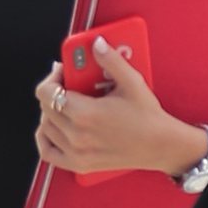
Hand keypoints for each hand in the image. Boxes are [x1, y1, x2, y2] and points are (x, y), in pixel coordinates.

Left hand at [35, 37, 198, 175]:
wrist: (161, 146)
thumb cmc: (148, 116)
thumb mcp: (132, 82)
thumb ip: (111, 60)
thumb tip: (96, 43)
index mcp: (85, 114)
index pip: (46, 92)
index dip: (52, 78)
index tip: (62, 71)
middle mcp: (77, 135)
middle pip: (46, 107)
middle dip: (54, 90)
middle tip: (68, 83)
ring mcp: (76, 152)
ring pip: (45, 127)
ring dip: (51, 111)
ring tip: (66, 102)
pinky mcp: (79, 164)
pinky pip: (48, 152)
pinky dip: (45, 138)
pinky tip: (55, 127)